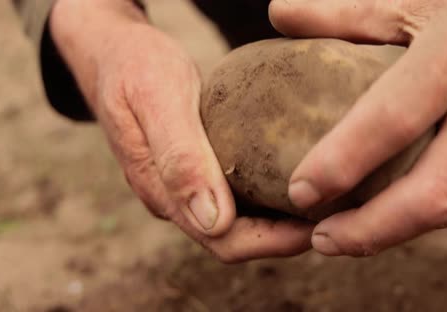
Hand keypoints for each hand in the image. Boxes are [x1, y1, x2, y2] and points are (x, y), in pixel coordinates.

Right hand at [49, 0, 312, 261]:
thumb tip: (214, 223)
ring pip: (236, 222)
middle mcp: (175, 198)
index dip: (274, 242)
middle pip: (235, 239)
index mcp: (163, 191)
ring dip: (278, 221)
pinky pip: (233, 195)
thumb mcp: (157, 100)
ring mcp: (183, 185)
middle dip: (284, 236)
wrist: (112, 51)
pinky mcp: (193, 168)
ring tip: (323, 200)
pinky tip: (292, 176)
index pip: (224, 241)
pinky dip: (265, 195)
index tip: (319, 224)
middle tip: (335, 213)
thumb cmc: (135, 67)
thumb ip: (180, 160)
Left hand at [269, 0, 446, 255]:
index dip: (340, 165)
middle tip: (319, 239)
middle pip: (430, 195)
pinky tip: (388, 214)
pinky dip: (421, 213)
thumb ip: (346, 13)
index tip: (298, 193)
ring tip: (341, 236)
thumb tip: (279, 15)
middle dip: (368, 231)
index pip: (390, 123)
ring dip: (393, 231)